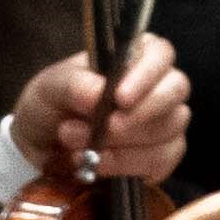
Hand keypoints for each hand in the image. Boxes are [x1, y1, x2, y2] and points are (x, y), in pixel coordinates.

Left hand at [8, 37, 188, 190]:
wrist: (42, 147)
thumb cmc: (51, 105)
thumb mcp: (50, 87)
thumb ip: (73, 84)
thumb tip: (99, 94)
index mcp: (133, 58)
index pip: (160, 53)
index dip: (147, 74)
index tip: (120, 98)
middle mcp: (155, 86)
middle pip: (177, 89)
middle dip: (143, 113)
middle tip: (108, 127)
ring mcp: (163, 122)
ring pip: (170, 130)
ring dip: (124, 144)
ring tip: (79, 146)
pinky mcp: (160, 157)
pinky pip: (163, 162)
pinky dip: (127, 166)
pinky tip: (97, 165)